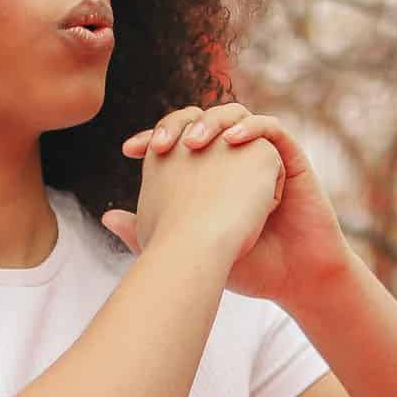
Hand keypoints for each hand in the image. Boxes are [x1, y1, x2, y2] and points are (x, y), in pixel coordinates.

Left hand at [111, 103, 354, 304]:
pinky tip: (232, 142)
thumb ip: (149, 231)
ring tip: (194, 143)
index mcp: (206, 174)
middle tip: (158, 145)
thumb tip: (106, 217)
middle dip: (176, 124)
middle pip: (200, 120)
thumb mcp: (191, 250)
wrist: (291, 280)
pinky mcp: (290, 159)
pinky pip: (272, 129)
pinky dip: (252, 128)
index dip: (152, 138)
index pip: (175, 141)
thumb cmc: (244, 266)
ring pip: (234, 115)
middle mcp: (231, 159)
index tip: (128, 151)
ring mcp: (260, 156)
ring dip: (211, 122)